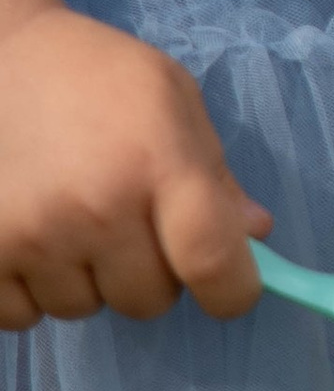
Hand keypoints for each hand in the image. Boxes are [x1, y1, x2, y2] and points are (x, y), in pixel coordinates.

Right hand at [0, 0, 269, 328]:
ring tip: (71, 217)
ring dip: (87, 278)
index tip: (230, 289)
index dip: (233, 291)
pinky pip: (23, 315)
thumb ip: (214, 172)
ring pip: (85, 309)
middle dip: (150, 272)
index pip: (211, 261)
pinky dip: (31, 289)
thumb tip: (253, 236)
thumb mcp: (171, 98)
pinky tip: (31, 236)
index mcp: (156, 161)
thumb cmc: (94, 75)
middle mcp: (97, 207)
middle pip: (150, 300)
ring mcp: (33, 237)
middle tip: (128, 221)